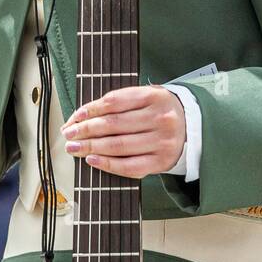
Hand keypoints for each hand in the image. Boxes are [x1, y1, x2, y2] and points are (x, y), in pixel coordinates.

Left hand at [61, 85, 185, 177]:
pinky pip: (129, 166)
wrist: (192, 128)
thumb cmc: (159, 111)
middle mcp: (160, 118)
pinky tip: (92, 159)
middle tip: (68, 134)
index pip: (114, 102)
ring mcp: (162, 141)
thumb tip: (81, 116)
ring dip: (91, 147)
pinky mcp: (161, 162)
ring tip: (74, 147)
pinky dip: (107, 164)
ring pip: (119, 145)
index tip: (74, 117)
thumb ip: (117, 103)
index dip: (90, 110)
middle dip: (86, 130)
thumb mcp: (145, 97)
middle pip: (114, 125)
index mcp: (154, 96)